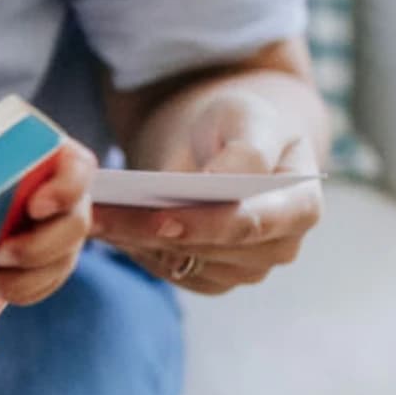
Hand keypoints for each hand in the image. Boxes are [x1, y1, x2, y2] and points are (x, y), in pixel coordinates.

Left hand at [0, 142, 95, 306]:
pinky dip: (24, 290)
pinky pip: (49, 281)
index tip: (35, 207)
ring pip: (63, 261)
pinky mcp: (56, 258)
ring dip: (27, 278)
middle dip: (37, 247)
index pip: (78, 171)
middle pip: (74, 226)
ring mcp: (67, 230)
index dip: (63, 191)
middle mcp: (73, 197)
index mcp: (62, 161)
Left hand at [92, 89, 321, 295]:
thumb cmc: (240, 123)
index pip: (252, 224)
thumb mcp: (246, 116)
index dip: (204, 224)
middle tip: (98, 215)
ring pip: (183, 266)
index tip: (159, 218)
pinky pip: (169, 272)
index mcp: (301, 205)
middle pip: (210, 250)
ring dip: (135, 244)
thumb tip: (218, 184)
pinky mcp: (211, 278)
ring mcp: (245, 269)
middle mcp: (280, 248)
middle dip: (152, 233)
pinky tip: (106, 229)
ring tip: (93, 219)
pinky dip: (135, 252)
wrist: (225, 140)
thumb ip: (245, 150)